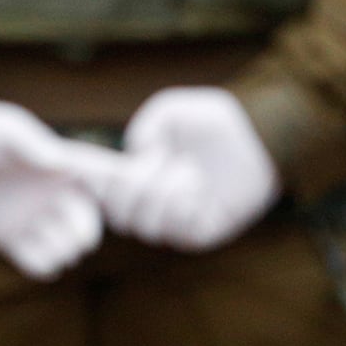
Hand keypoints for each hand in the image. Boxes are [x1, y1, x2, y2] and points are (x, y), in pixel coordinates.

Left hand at [0, 101, 115, 280]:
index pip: (104, 177)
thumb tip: (59, 163)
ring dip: (63, 249)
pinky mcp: (14, 240)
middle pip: (89, 224)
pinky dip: (41, 262)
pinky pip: (40, 264)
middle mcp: (53, 195)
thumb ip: (30, 144)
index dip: (121, 187)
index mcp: (62, 166)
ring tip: (41, 234)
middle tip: (77, 234)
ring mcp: (35, 219)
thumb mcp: (2, 131)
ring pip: (69, 249)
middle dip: (86, 231)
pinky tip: (24, 246)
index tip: (126, 196)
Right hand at [93, 87, 280, 251]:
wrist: (255, 136)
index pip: (101, 190)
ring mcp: (177, 219)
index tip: (90, 169)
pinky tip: (199, 187)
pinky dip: (184, 208)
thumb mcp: (168, 112)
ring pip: (147, 227)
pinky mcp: (203, 231)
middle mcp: (152, 200)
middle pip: (119, 218)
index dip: (91, 184)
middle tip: (152, 163)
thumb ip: (144, 129)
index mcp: (136, 172)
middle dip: (128, 192)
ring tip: (188, 169)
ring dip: (162, 196)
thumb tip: (135, 159)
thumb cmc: (210, 120)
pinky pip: (179, 233)